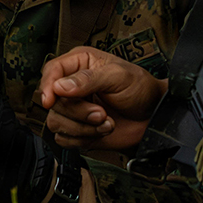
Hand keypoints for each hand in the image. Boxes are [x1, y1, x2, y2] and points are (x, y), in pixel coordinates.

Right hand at [37, 47, 165, 151]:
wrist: (154, 117)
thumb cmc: (141, 89)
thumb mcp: (118, 76)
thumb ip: (88, 79)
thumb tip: (60, 86)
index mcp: (80, 64)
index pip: (52, 71)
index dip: (48, 86)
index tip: (51, 100)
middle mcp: (73, 86)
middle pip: (54, 101)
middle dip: (78, 112)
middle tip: (101, 113)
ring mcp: (75, 109)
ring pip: (56, 121)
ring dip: (82, 127)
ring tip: (106, 122)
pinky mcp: (78, 130)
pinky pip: (64, 139)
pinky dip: (83, 139)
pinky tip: (101, 131)